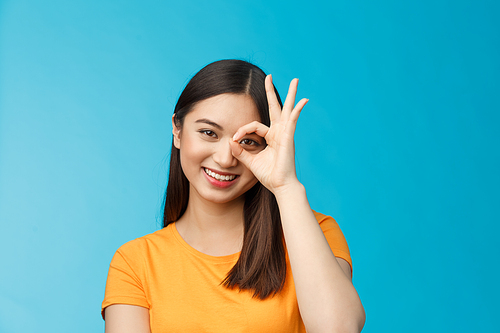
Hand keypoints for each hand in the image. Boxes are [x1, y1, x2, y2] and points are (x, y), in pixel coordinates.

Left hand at [229, 75, 307, 193]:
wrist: (280, 185)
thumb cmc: (269, 175)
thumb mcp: (250, 161)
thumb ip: (240, 151)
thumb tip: (230, 142)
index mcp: (271, 137)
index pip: (254, 125)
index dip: (242, 130)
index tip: (234, 139)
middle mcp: (279, 132)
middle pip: (275, 108)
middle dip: (271, 92)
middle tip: (269, 76)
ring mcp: (285, 134)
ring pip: (287, 109)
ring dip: (290, 94)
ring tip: (295, 80)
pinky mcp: (289, 138)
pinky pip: (292, 121)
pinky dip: (297, 111)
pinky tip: (302, 101)